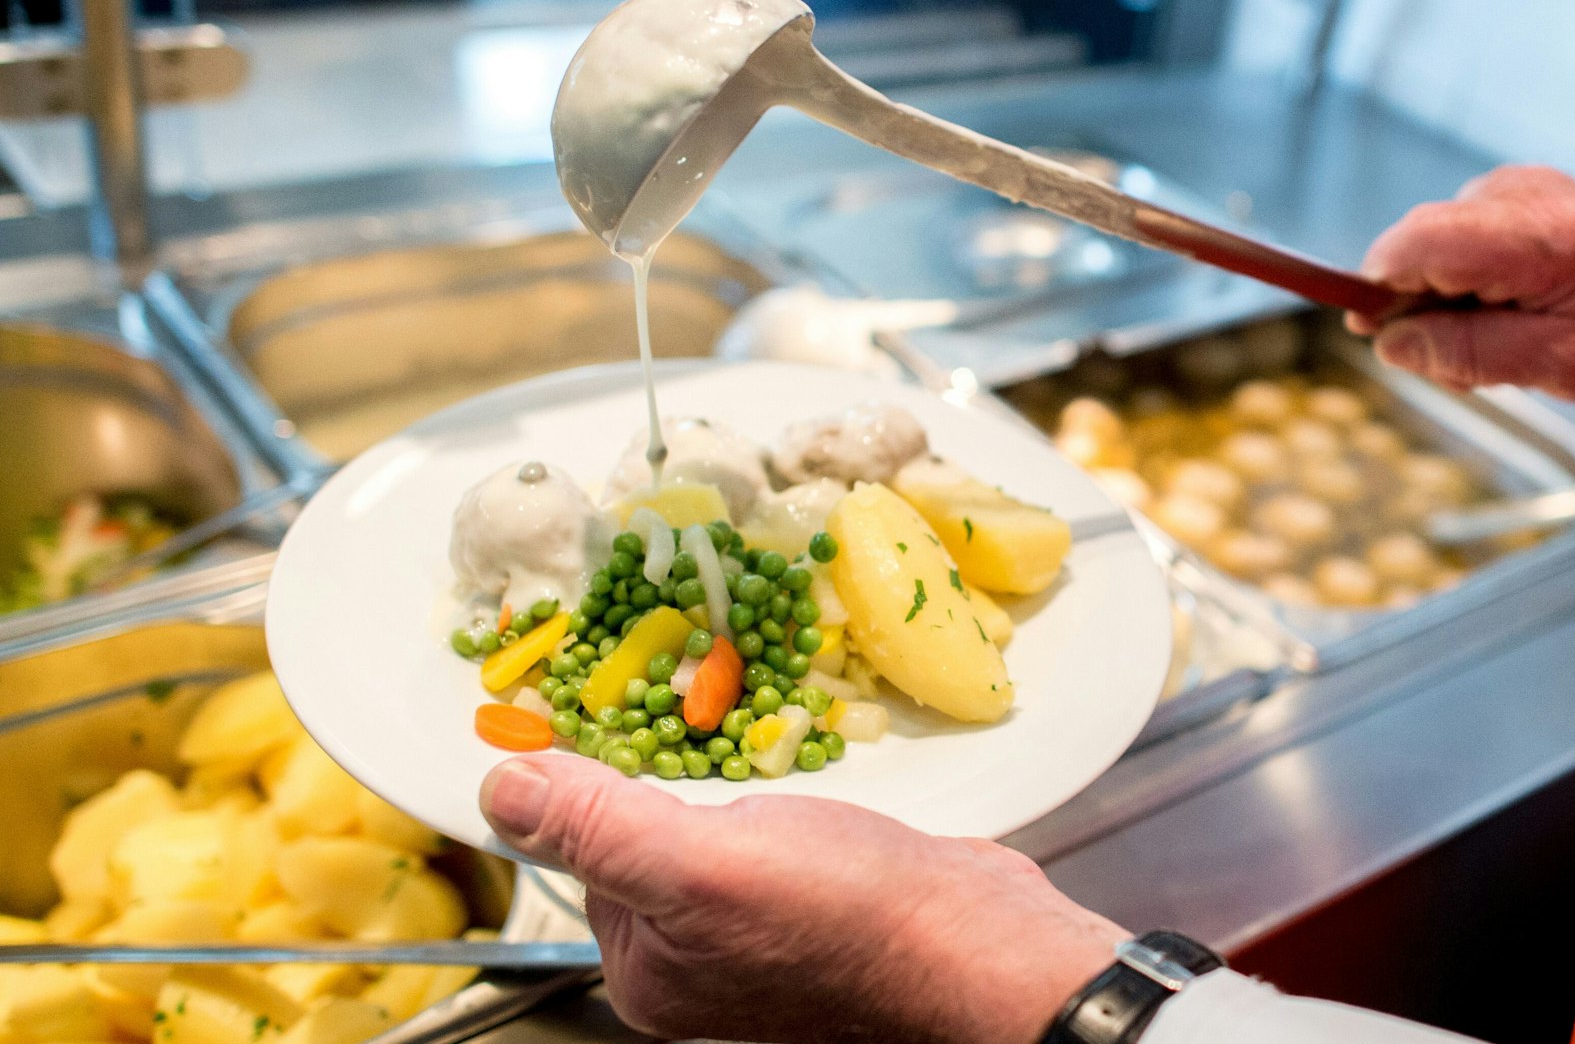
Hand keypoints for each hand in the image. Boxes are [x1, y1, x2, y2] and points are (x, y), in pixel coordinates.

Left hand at [481, 755, 1125, 1043]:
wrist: (982, 942)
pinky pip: (772, 824)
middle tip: (695, 699)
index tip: (599, 699)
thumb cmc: (851, 917)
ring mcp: (763, 928)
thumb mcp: (700, 864)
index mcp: (649, 967)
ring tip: (750, 727)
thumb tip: (499, 787)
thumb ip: (596, 825)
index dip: (591, 774)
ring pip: (713, 821)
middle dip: (668, 764)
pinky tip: (802, 772)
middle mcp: (699, 958)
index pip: (581, 850)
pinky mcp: (821, 896)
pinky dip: (777, 786)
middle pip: (646, 831)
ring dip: (727, 768)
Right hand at [1348, 166, 1574, 399]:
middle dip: (1416, 305)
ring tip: (1495, 337)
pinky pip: (1449, 238)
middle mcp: (1524, 194)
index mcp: (1546, 238)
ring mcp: (1512, 185)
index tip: (1373, 329)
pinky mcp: (1505, 190)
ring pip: (1428, 244)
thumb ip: (1472, 354)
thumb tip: (1389, 344)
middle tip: (1462, 360)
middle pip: (1418, 242)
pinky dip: (1457, 281)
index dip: (1381, 284)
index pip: (1423, 240)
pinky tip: (1498, 308)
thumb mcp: (1564, 367)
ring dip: (1438, 299)